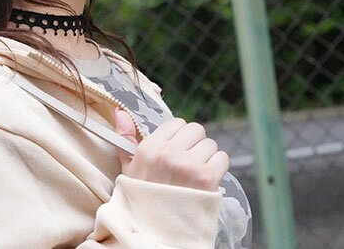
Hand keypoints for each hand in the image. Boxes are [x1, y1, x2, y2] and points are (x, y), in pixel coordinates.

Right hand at [114, 108, 228, 191]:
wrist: (156, 230)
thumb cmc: (142, 197)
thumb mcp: (128, 167)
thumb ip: (126, 138)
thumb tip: (121, 113)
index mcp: (149, 148)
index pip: (177, 123)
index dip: (180, 136)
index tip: (177, 149)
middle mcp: (168, 153)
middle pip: (197, 130)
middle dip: (195, 144)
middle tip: (189, 161)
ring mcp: (189, 165)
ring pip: (211, 144)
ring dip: (207, 157)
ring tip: (196, 173)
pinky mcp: (207, 178)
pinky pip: (222, 158)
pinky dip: (218, 168)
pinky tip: (206, 180)